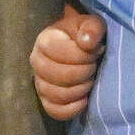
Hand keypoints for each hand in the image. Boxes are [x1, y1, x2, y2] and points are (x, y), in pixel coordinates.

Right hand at [30, 5, 105, 119]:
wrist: (81, 48)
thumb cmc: (86, 34)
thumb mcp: (93, 24)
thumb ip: (92, 28)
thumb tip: (87, 42)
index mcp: (45, 40)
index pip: (59, 52)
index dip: (83, 55)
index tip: (97, 51)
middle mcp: (36, 62)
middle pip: (58, 75)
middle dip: (84, 72)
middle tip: (95, 66)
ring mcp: (39, 82)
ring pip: (57, 94)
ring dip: (81, 89)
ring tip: (91, 79)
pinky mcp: (46, 99)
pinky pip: (55, 111)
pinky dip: (73, 108)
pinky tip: (85, 99)